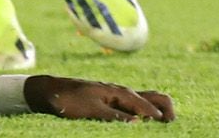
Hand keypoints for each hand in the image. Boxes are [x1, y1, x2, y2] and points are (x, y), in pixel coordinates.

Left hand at [28, 76, 175, 122]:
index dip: (159, 118)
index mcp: (120, 92)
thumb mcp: (91, 110)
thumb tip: (140, 122)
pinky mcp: (113, 100)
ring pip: (148, 100)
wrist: (49, 90)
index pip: (148, 106)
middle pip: (157, 98)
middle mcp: (123, 92)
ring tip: (161, 126)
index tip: (169, 128)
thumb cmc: (68, 100)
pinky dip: (146, 112)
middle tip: (169, 126)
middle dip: (168, 111)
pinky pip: (136, 105)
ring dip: (158, 111)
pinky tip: (144, 123)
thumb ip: (115, 116)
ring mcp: (119, 95)